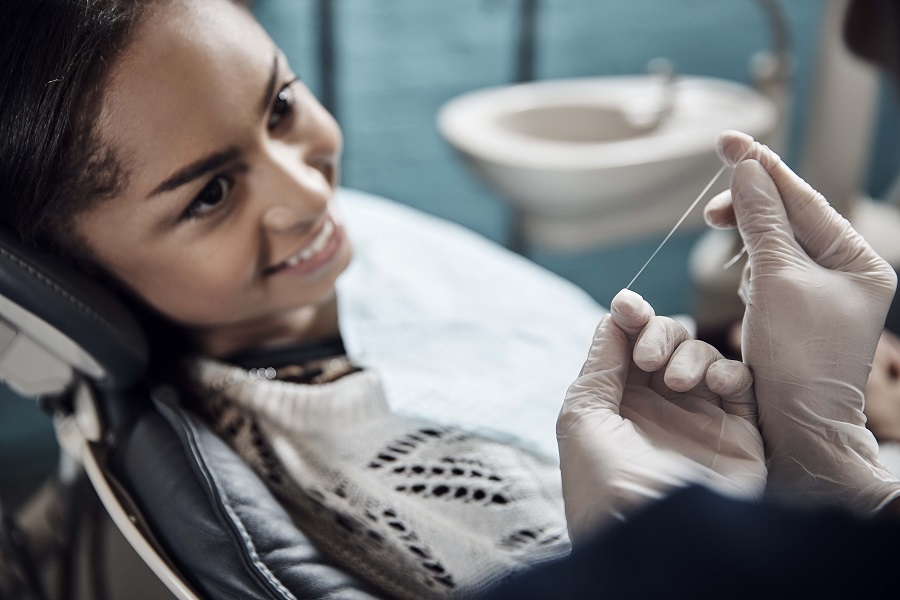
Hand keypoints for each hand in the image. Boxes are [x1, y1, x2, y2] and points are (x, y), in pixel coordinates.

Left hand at [557, 289, 764, 543]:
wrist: (652, 536)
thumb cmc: (603, 481)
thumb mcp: (582, 417)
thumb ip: (600, 363)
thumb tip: (614, 316)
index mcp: (617, 401)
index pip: (629, 342)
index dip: (631, 316)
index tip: (628, 306)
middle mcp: (658, 407)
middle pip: (668, 340)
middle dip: (659, 333)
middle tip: (650, 360)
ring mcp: (698, 418)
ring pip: (703, 355)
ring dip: (690, 354)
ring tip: (675, 382)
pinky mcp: (738, 433)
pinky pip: (741, 382)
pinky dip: (729, 371)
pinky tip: (714, 384)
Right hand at [704, 130, 899, 513]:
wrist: (798, 425)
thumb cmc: (798, 356)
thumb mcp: (777, 279)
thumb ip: (761, 220)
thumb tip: (746, 170)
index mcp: (858, 260)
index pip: (804, 199)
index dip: (763, 169)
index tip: (728, 140)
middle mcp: (845, 272)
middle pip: (789, 218)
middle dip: (749, 209)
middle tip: (710, 210)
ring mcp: (820, 292)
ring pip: (774, 243)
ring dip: (747, 241)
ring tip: (733, 262)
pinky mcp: (795, 311)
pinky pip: (768, 272)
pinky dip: (749, 270)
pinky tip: (743, 284)